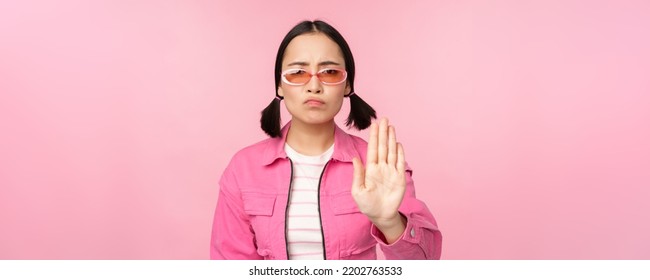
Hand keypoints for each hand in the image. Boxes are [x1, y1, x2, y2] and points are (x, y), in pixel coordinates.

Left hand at [351, 117, 406, 241]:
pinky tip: (398, 143)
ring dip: (391, 139)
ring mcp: (391, 171)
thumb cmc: (367, 205)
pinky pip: (400, 163)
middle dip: (383, 133)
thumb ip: (358, 174)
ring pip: (391, 151)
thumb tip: (355, 158)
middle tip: (384, 119)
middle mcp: (381, 167)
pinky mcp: (399, 178)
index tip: (375, 125)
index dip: (374, 137)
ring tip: (391, 127)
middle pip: (383, 147)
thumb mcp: (358, 191)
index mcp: (370, 169)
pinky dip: (400, 153)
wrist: (380, 216)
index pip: (373, 149)